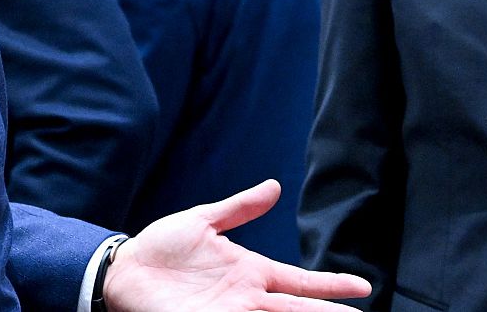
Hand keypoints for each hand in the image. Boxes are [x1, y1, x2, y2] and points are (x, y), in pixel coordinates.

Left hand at [101, 180, 369, 311]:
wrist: (123, 269)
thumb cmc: (161, 247)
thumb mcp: (204, 220)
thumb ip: (240, 208)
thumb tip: (274, 187)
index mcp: (251, 273)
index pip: (301, 282)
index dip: (331, 285)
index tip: (363, 287)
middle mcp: (246, 299)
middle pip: (298, 311)